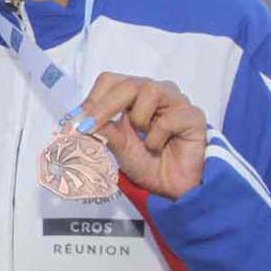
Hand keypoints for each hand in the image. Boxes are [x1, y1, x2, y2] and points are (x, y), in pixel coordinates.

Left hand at [76, 72, 206, 199]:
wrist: (172, 188)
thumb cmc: (146, 162)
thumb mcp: (118, 147)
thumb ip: (103, 131)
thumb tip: (80, 120)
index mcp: (134, 94)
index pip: (110, 82)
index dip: (92, 99)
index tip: (77, 121)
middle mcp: (155, 91)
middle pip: (127, 83)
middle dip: (104, 106)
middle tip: (88, 126)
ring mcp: (176, 100)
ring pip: (150, 90)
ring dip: (138, 119)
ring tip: (142, 138)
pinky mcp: (193, 115)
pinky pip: (170, 118)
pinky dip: (157, 137)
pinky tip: (159, 147)